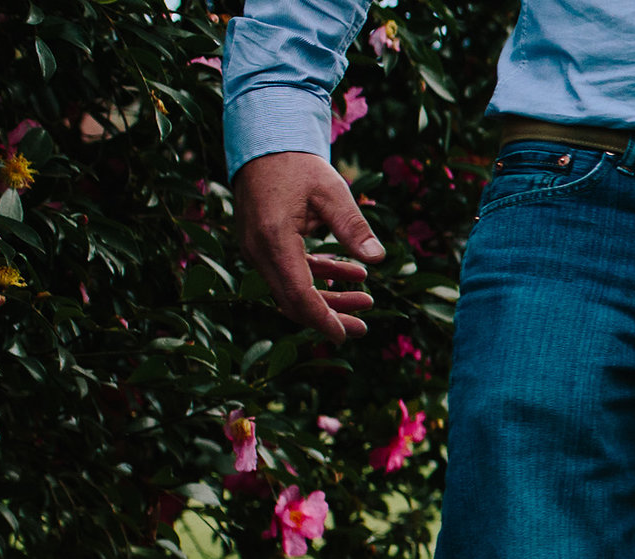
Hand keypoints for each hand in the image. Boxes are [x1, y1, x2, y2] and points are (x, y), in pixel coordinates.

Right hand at [233, 151, 382, 340]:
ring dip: (328, 299)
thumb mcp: (332, 191)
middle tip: (365, 327)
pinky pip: (291, 273)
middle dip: (330, 317)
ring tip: (367, 300)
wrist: (263, 146)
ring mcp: (256, 250)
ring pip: (292, 290)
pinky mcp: (262, 247)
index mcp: (274, 239)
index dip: (323, 319)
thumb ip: (353, 226)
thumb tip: (378, 258)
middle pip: (293, 301)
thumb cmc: (297, 166)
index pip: (298, 294)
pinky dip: (320, 278)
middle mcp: (258, 250)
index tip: (346, 335)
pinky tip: (354, 275)